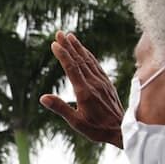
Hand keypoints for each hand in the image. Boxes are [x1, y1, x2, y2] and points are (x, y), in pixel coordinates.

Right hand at [40, 31, 124, 147]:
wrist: (121, 130)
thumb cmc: (97, 129)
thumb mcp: (76, 123)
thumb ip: (60, 108)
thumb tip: (43, 97)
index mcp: (84, 92)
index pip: (72, 68)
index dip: (63, 55)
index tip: (54, 44)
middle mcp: (94, 83)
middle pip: (79, 60)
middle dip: (68, 45)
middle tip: (59, 33)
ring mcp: (102, 82)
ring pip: (88, 60)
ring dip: (78, 47)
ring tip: (70, 36)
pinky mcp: (107, 83)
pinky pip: (96, 65)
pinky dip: (88, 55)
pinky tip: (84, 51)